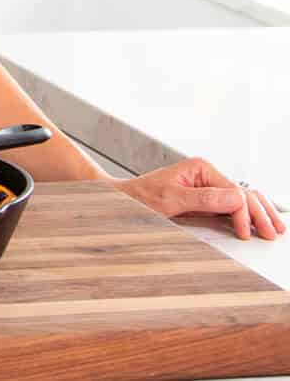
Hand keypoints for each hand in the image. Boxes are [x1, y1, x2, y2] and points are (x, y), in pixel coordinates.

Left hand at [110, 157, 285, 239]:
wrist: (126, 199)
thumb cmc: (143, 197)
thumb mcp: (172, 199)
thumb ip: (204, 199)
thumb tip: (236, 199)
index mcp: (201, 169)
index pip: (233, 192)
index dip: (244, 213)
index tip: (247, 234)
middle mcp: (207, 174)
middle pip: (243, 193)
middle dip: (259, 213)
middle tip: (272, 233)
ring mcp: (207, 186)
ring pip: (242, 197)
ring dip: (259, 211)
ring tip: (275, 227)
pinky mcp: (206, 198)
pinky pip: (233, 204)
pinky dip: (248, 213)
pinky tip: (259, 221)